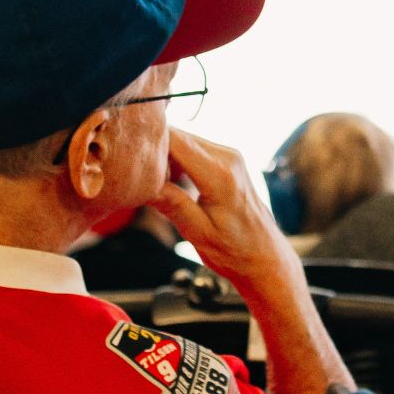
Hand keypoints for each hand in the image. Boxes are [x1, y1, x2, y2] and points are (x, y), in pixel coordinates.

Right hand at [151, 129, 356, 393]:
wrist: (265, 257)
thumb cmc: (235, 251)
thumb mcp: (197, 233)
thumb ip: (171, 203)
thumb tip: (142, 182)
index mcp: (220, 174)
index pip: (175, 140)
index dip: (148, 146)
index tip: (127, 160)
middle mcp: (228, 157)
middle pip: (179, 136)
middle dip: (155, 152)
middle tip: (135, 176)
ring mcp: (230, 156)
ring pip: (185, 141)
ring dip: (166, 156)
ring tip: (153, 184)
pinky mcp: (229, 160)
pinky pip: (195, 149)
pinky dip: (178, 160)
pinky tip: (172, 183)